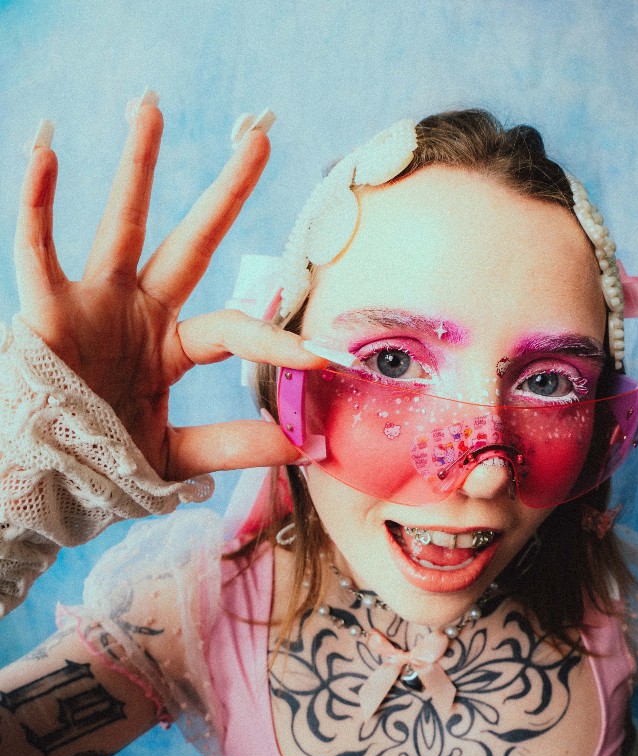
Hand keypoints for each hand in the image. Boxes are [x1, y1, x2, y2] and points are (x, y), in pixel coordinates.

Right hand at [13, 95, 322, 480]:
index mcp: (172, 347)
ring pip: (120, 225)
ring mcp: (92, 306)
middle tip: (260, 137)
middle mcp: (138, 313)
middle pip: (191, 242)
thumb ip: (236, 444)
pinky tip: (46, 151)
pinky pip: (37, 250)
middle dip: (225, 192)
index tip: (320, 358)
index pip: (236, 331)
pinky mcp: (45, 313)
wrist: (39, 486)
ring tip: (152, 107)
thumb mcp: (178, 456)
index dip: (276, 343)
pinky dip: (37, 202)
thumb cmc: (104, 466)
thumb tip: (304, 440)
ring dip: (136, 166)